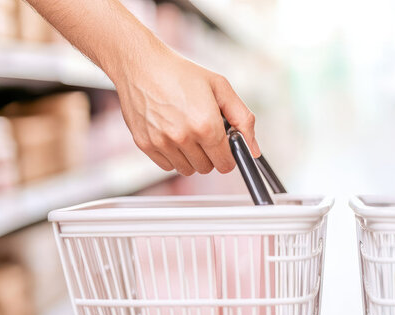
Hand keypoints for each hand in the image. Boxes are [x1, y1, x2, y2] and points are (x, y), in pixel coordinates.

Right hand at [112, 49, 259, 174]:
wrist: (142, 64)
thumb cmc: (181, 73)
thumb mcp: (221, 88)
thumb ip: (243, 119)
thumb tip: (253, 149)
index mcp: (206, 125)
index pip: (226, 164)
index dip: (229, 156)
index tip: (224, 146)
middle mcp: (183, 137)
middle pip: (207, 169)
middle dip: (210, 155)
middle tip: (204, 133)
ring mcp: (162, 143)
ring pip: (187, 170)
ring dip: (191, 157)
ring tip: (187, 132)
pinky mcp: (145, 144)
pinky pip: (166, 166)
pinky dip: (173, 156)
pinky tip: (172, 135)